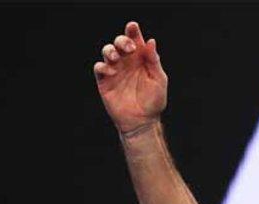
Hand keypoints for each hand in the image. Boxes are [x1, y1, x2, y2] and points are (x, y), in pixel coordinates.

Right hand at [93, 21, 167, 135]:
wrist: (142, 121)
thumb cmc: (153, 101)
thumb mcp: (159, 80)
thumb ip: (154, 61)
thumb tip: (150, 41)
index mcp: (141, 59)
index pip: (135, 40)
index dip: (133, 31)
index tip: (133, 27)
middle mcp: (127, 62)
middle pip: (119, 42)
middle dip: (122, 40)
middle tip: (129, 47)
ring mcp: (115, 70)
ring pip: (107, 51)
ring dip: (110, 50)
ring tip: (117, 58)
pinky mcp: (105, 81)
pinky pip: (99, 67)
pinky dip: (103, 66)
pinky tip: (112, 71)